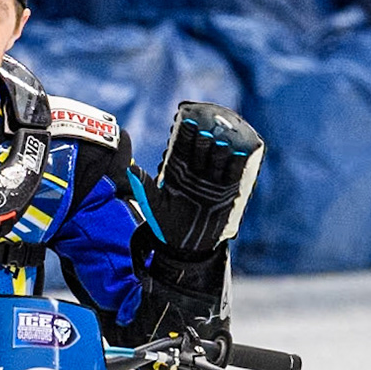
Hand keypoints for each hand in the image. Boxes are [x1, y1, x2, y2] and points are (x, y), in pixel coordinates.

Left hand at [143, 102, 263, 254]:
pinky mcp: (227, 191)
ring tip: (221, 143)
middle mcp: (196, 171)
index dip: (185, 135)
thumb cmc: (165, 224)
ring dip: (220, 150)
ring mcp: (212, 180)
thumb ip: (143, 186)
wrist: (185, 246)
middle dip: (203, 141)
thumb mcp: (153, 205)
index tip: (186, 123)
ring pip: (218, 160)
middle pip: (201, 151)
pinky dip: (237, 165)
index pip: (182, 147)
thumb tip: (129, 168)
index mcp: (177, 170)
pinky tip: (240, 154)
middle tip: (204, 133)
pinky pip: (234, 175)